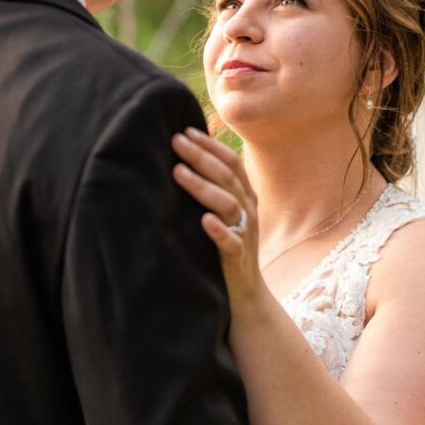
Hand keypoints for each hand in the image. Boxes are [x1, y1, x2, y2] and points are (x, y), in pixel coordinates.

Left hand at [172, 127, 265, 313]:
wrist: (245, 295)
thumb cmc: (224, 247)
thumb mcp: (222, 214)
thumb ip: (212, 189)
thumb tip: (183, 160)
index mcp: (245, 197)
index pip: (231, 163)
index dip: (210, 145)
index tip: (185, 130)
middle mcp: (248, 211)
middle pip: (227, 177)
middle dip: (201, 156)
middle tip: (175, 141)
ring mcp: (244, 234)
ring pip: (228, 204)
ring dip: (203, 187)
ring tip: (178, 172)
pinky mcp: (237, 259)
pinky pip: (231, 243)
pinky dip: (218, 230)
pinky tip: (204, 221)